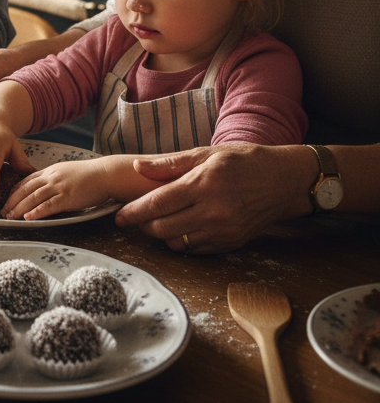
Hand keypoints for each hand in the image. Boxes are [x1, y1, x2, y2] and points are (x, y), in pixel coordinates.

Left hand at [1, 158, 112, 219]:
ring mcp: (59, 187)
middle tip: (3, 211)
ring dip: (19, 208)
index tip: (7, 199)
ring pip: (33, 197)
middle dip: (12, 201)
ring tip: (10, 217)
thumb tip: (43, 188)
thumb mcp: (66, 172)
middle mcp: (51, 177)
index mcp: (50, 171)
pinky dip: (36, 212)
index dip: (14, 191)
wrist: (105, 174)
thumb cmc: (89, 175)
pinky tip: (28, 218)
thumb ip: (53, 179)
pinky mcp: (68, 197)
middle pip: (25, 189)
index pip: (26, 180)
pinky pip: (48, 205)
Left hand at [114, 143, 315, 252]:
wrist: (285, 181)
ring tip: (157, 220)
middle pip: (163, 228)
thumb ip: (169, 164)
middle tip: (136, 216)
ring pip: (177, 242)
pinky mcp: (232, 242)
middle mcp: (213, 211)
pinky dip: (182, 241)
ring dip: (162, 234)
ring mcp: (224, 230)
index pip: (158, 204)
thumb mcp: (207, 153)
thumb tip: (137, 167)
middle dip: (144, 224)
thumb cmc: (244, 161)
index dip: (134, 212)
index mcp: (203, 185)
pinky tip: (180, 227)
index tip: (118, 216)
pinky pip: (196, 249)